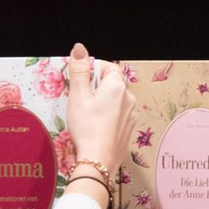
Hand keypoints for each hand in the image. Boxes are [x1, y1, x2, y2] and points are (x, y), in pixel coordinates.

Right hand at [65, 43, 135, 183]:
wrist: (98, 160)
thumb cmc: (87, 129)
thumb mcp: (77, 96)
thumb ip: (79, 70)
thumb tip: (79, 48)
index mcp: (117, 86)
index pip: (107, 66)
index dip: (92, 71)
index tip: (81, 82)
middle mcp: (128, 98)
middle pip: (111, 83)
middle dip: (96, 88)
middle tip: (82, 101)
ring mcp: (131, 114)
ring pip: (114, 99)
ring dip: (102, 102)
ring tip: (88, 116)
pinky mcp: (129, 127)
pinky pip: (118, 114)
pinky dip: (108, 115)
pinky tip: (96, 126)